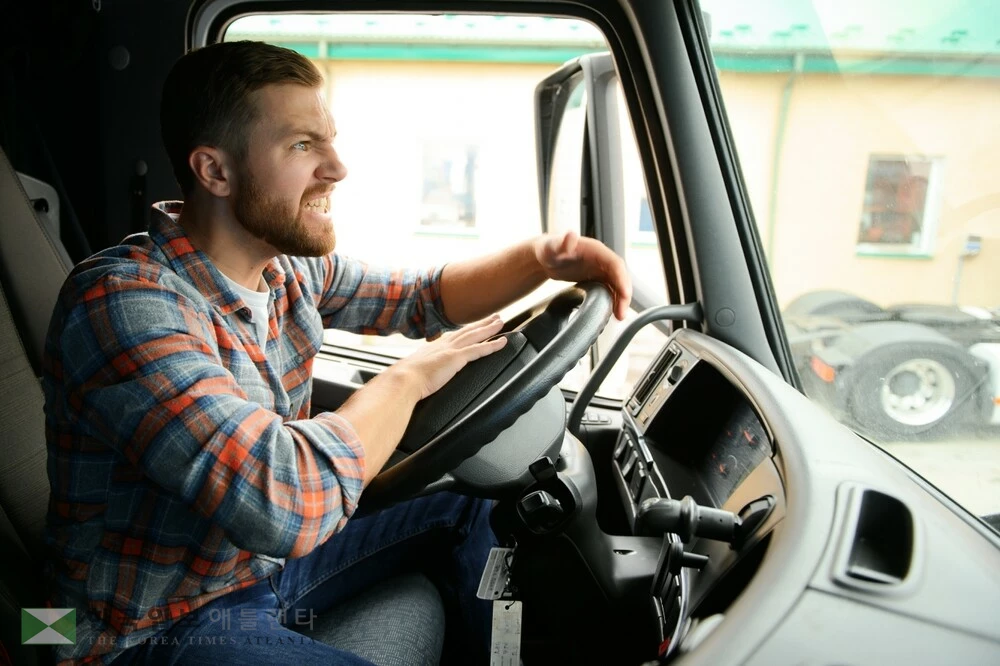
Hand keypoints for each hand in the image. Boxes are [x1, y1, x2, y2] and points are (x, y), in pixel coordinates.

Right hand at [388, 315, 507, 399]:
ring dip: (489, 328)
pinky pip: (479, 350)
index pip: (455, 335)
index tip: (474, 326)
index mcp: (434, 346)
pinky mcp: (456, 358)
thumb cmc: (406, 379)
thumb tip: (420, 375)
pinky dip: (492, 345)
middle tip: (494, 317)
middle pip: (467, 331)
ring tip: (500, 322)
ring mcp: (451, 350)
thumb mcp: (416, 370)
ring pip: (475, 335)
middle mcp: (444, 344)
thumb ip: (423, 369)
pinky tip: (502, 342)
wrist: (404, 380)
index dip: (467, 330)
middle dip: (482, 323)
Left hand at [534, 231, 631, 319]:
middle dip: (624, 295)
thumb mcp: (553, 246)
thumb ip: (562, 243)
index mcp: (596, 250)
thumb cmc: (548, 249)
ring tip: (619, 316)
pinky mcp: (596, 277)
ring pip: (617, 285)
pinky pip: (609, 289)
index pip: (615, 264)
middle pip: (620, 276)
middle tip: (621, 313)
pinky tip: (611, 312)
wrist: (544, 256)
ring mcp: (600, 268)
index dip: (622, 279)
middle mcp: (602, 259)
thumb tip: (571, 235)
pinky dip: (612, 300)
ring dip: (620, 300)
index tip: (625, 294)